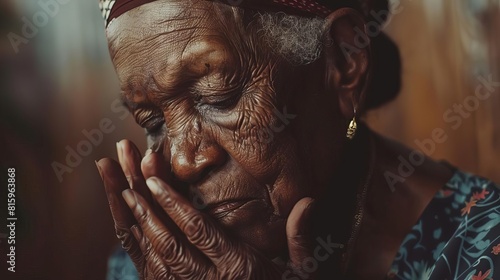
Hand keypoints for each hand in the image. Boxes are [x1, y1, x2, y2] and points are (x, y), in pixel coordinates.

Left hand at [96, 139, 316, 279]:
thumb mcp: (305, 274)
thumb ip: (301, 238)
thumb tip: (307, 201)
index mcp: (238, 269)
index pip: (199, 233)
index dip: (175, 205)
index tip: (154, 180)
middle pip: (169, 244)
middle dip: (146, 210)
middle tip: (128, 179)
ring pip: (157, 259)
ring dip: (137, 226)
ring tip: (121, 193)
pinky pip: (156, 273)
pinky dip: (140, 248)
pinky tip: (131, 225)